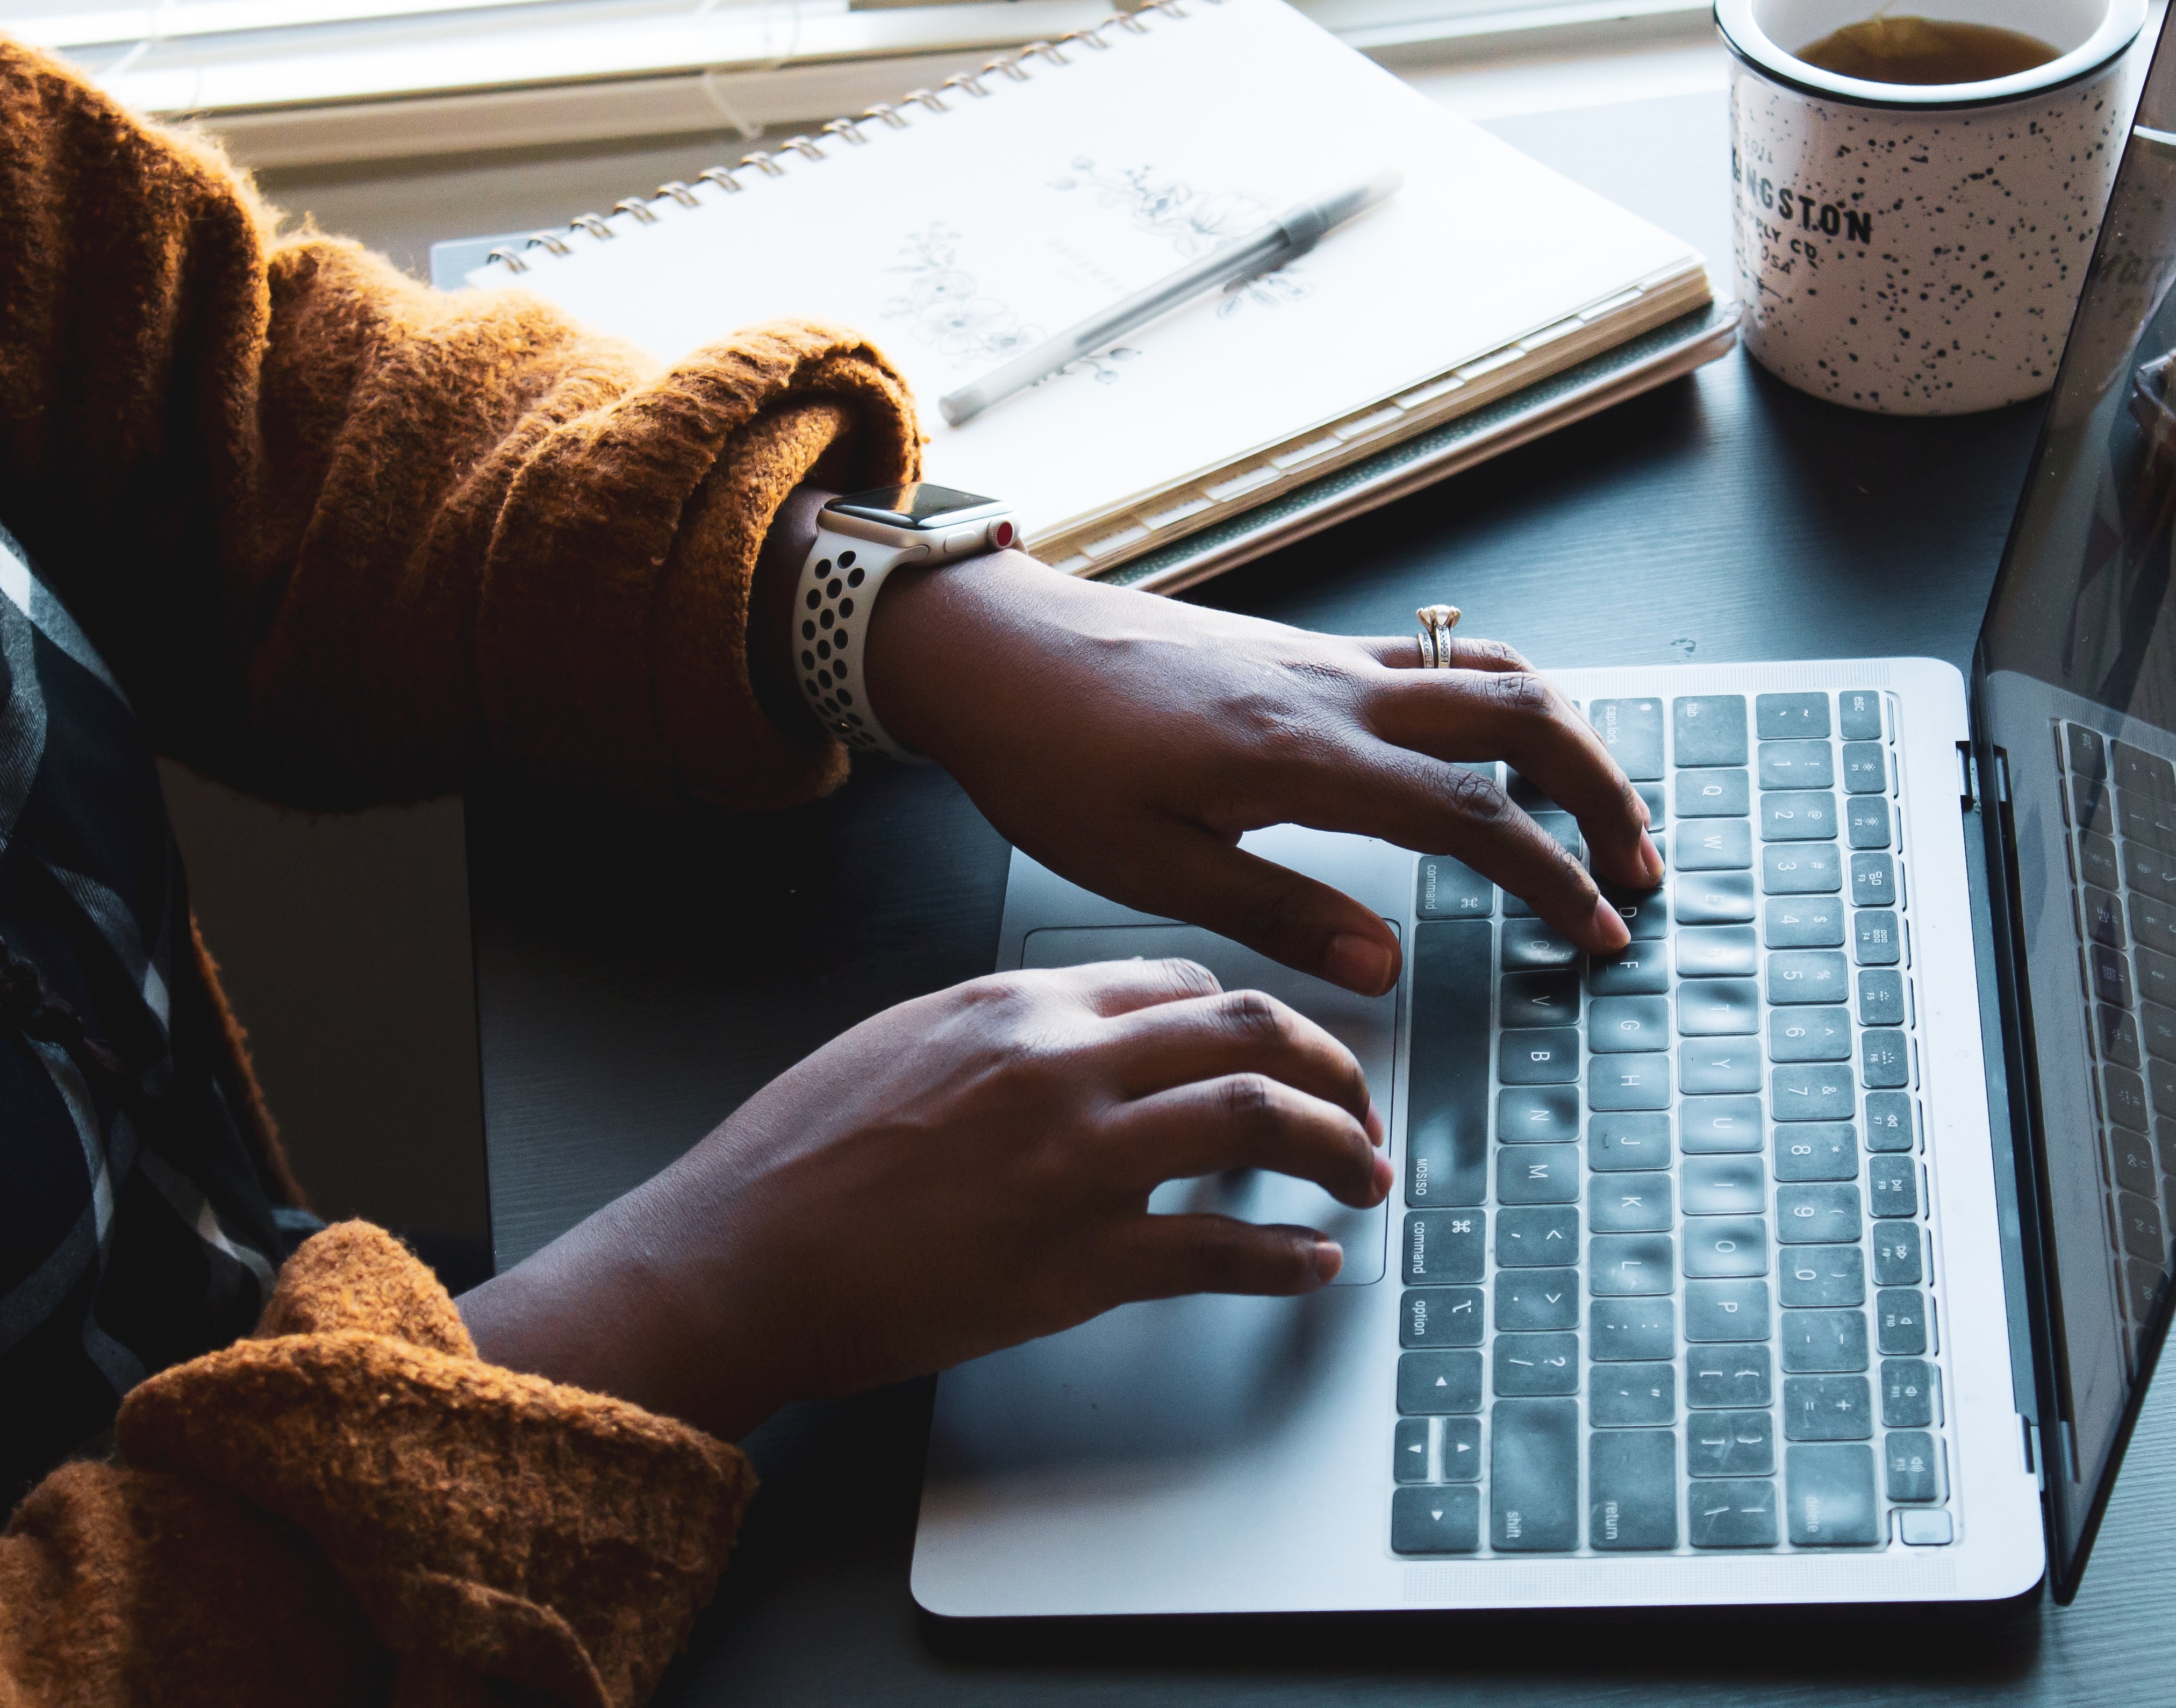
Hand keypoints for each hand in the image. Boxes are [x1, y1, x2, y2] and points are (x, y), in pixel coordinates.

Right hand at [458, 959, 1388, 1437]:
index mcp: (1019, 1003)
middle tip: (1361, 1106)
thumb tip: (1091, 1033)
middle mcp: (1062, 1065)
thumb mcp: (904, 1039)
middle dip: (1332, 1067)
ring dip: (1337, 1149)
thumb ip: (1009, 1026)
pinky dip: (1284, 1260)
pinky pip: (1218, 1251)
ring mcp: (1076, 1164)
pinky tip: (1310, 1265)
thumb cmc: (799, 1156)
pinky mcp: (1075, 1265)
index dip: (1253, 1019)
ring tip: (1364, 1177)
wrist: (736, 1257)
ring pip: (1258, 1122)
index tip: (1280, 1052)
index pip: (1185, 984)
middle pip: (1249, 1032)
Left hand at [867, 549, 1659, 994]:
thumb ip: (1278, 915)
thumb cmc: (1050, 758)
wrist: (993, 649)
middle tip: (1636, 867)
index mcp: (1302, 755)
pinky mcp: (1304, 648)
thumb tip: (1388, 967)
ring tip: (1595, 808)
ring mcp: (1325, 657)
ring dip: (1564, 735)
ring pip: (1489, 670)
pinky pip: (1437, 658)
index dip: (1551, 876)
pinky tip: (1498, 751)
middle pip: (1521, 714)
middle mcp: (1334, 690)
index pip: (1473, 814)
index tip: (1598, 932)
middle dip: (1602, 789)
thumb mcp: (1147, 868)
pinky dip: (1500, 700)